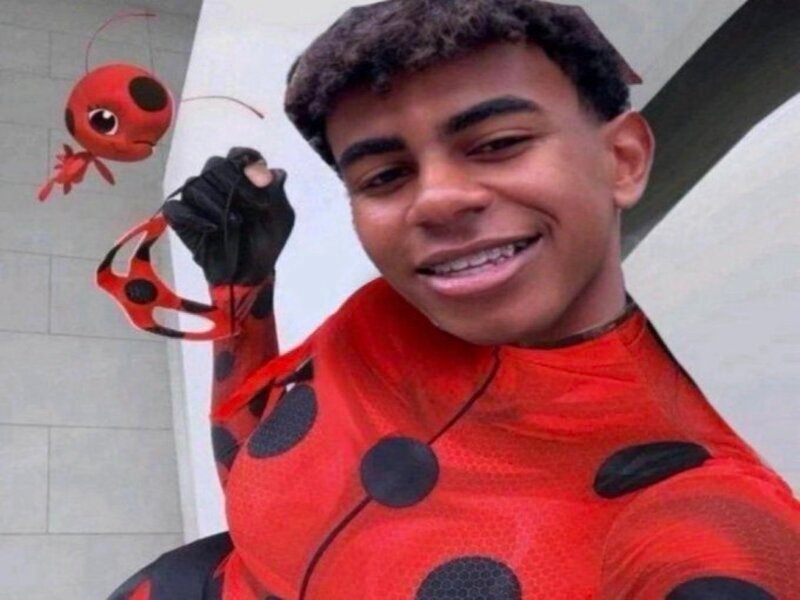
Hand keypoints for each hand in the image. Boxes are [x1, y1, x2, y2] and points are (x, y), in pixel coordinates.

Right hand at [163, 147, 294, 285]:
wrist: (250, 272)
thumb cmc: (266, 241)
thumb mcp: (282, 218)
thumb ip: (275, 192)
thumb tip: (267, 171)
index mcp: (242, 176)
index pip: (238, 154)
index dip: (248, 163)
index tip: (261, 182)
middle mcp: (217, 182)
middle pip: (214, 165)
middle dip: (233, 184)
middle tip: (249, 208)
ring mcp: (197, 198)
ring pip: (195, 184)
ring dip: (216, 204)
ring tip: (234, 223)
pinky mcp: (181, 217)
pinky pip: (176, 208)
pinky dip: (193, 217)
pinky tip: (212, 228)